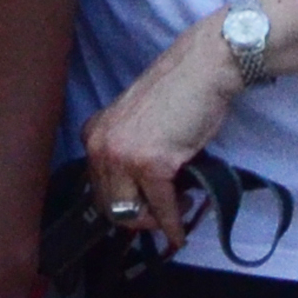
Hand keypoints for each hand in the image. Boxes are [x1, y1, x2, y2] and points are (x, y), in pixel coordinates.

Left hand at [79, 21, 246, 254]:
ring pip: (130, 213)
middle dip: (139, 218)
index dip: (124, 206)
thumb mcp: (137, 123)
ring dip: (156, 221)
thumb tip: (135, 197)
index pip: (98, 189)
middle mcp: (100, 146)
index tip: (146, 208)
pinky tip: (181, 230)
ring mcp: (123, 155)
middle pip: (110, 206)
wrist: (204, 67)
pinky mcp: (151, 164)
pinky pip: (161, 207)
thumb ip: (127, 152)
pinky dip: (173, 224)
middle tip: (165, 211)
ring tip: (180, 206)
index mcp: (93, 134)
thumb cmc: (179, 92)